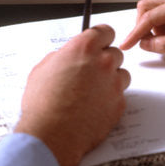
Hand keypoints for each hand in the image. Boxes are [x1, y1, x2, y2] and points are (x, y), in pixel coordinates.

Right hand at [15, 25, 129, 165]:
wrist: (50, 135)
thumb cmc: (43, 104)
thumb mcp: (43, 69)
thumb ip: (61, 57)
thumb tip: (67, 57)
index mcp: (84, 48)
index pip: (105, 31)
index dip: (101, 38)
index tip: (99, 42)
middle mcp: (103, 62)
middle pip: (115, 53)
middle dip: (104, 60)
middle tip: (91, 72)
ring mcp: (114, 84)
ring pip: (121, 74)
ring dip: (111, 79)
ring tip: (92, 91)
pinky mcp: (119, 105)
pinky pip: (120, 96)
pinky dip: (110, 99)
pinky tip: (94, 106)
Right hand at [119, 0, 164, 60]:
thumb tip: (146, 44)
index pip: (149, 17)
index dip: (135, 32)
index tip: (127, 44)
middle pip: (147, 7)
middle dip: (142, 27)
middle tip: (146, 44)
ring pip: (154, 9)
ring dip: (154, 27)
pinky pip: (164, 12)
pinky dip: (162, 25)